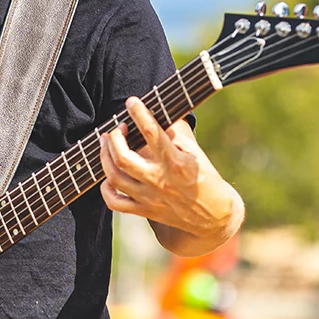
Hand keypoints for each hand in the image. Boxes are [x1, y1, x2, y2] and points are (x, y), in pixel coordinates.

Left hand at [99, 96, 241, 251]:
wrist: (213, 217)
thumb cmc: (205, 179)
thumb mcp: (196, 154)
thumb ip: (177, 135)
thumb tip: (158, 114)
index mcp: (176, 163)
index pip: (152, 133)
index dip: (139, 114)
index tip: (132, 102)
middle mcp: (160, 181)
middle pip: (123, 158)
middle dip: (114, 137)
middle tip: (116, 126)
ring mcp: (150, 198)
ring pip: (114, 178)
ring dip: (104, 156)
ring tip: (105, 142)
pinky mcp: (144, 211)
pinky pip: (114, 202)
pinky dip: (106, 188)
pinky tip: (108, 175)